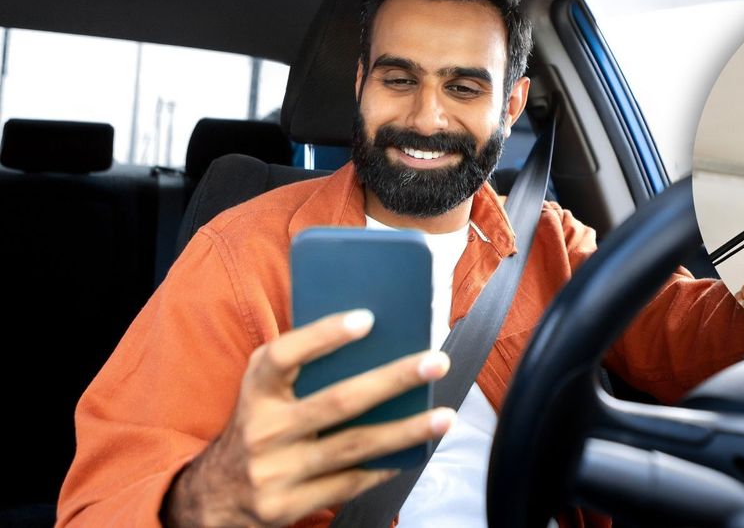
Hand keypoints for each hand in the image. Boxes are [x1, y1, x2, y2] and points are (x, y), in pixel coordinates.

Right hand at [163, 310, 455, 527]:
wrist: (216, 493)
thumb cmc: (259, 424)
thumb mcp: (264, 389)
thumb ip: (304, 366)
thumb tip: (376, 340)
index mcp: (256, 390)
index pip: (285, 355)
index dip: (325, 335)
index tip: (368, 318)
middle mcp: (262, 430)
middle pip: (337, 402)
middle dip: (392, 380)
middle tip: (435, 362)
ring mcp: (275, 472)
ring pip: (353, 447)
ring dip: (405, 431)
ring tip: (445, 417)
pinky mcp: (287, 506)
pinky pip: (349, 483)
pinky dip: (386, 466)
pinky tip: (416, 451)